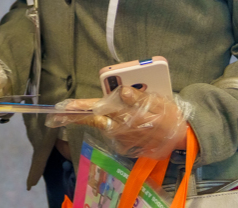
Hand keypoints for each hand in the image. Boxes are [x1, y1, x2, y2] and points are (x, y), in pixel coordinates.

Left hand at [46, 87, 187, 158]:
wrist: (180, 139)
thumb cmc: (168, 115)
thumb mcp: (157, 102)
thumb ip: (138, 97)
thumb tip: (122, 92)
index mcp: (127, 115)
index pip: (97, 109)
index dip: (79, 108)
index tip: (62, 107)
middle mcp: (120, 129)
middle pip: (93, 119)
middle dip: (75, 115)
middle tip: (56, 113)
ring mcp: (121, 139)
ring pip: (102, 124)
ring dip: (91, 117)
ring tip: (75, 111)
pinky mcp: (124, 145)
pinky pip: (112, 130)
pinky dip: (110, 123)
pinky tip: (113, 117)